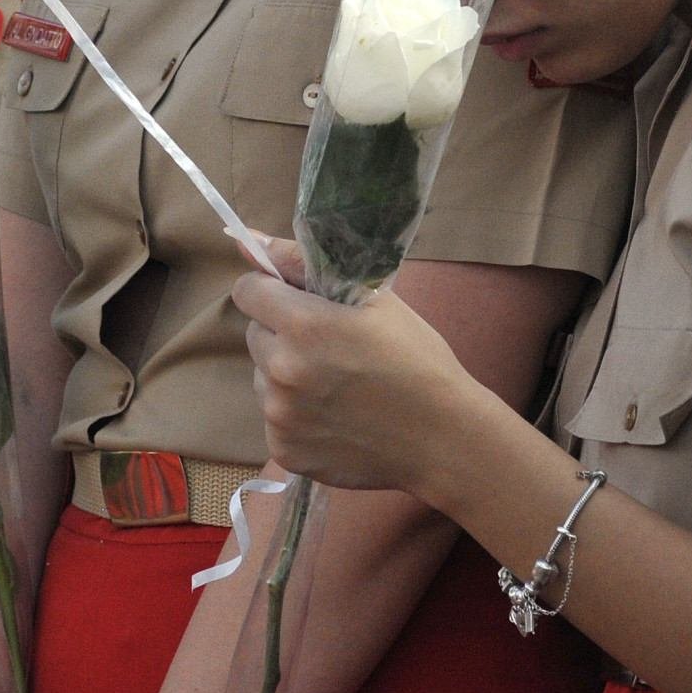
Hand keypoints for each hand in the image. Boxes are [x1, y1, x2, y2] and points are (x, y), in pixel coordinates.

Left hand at [232, 239, 494, 496]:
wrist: (443, 437)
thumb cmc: (418, 359)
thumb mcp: (375, 298)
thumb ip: (303, 264)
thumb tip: (248, 241)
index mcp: (303, 326)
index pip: (248, 291)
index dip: (273, 291)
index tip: (298, 301)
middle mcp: (281, 371)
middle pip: (255, 335)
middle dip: (283, 335)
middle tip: (331, 347)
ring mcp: (279, 417)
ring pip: (263, 379)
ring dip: (286, 377)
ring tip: (337, 387)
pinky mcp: (284, 451)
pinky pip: (274, 420)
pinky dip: (296, 417)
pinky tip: (336, 418)